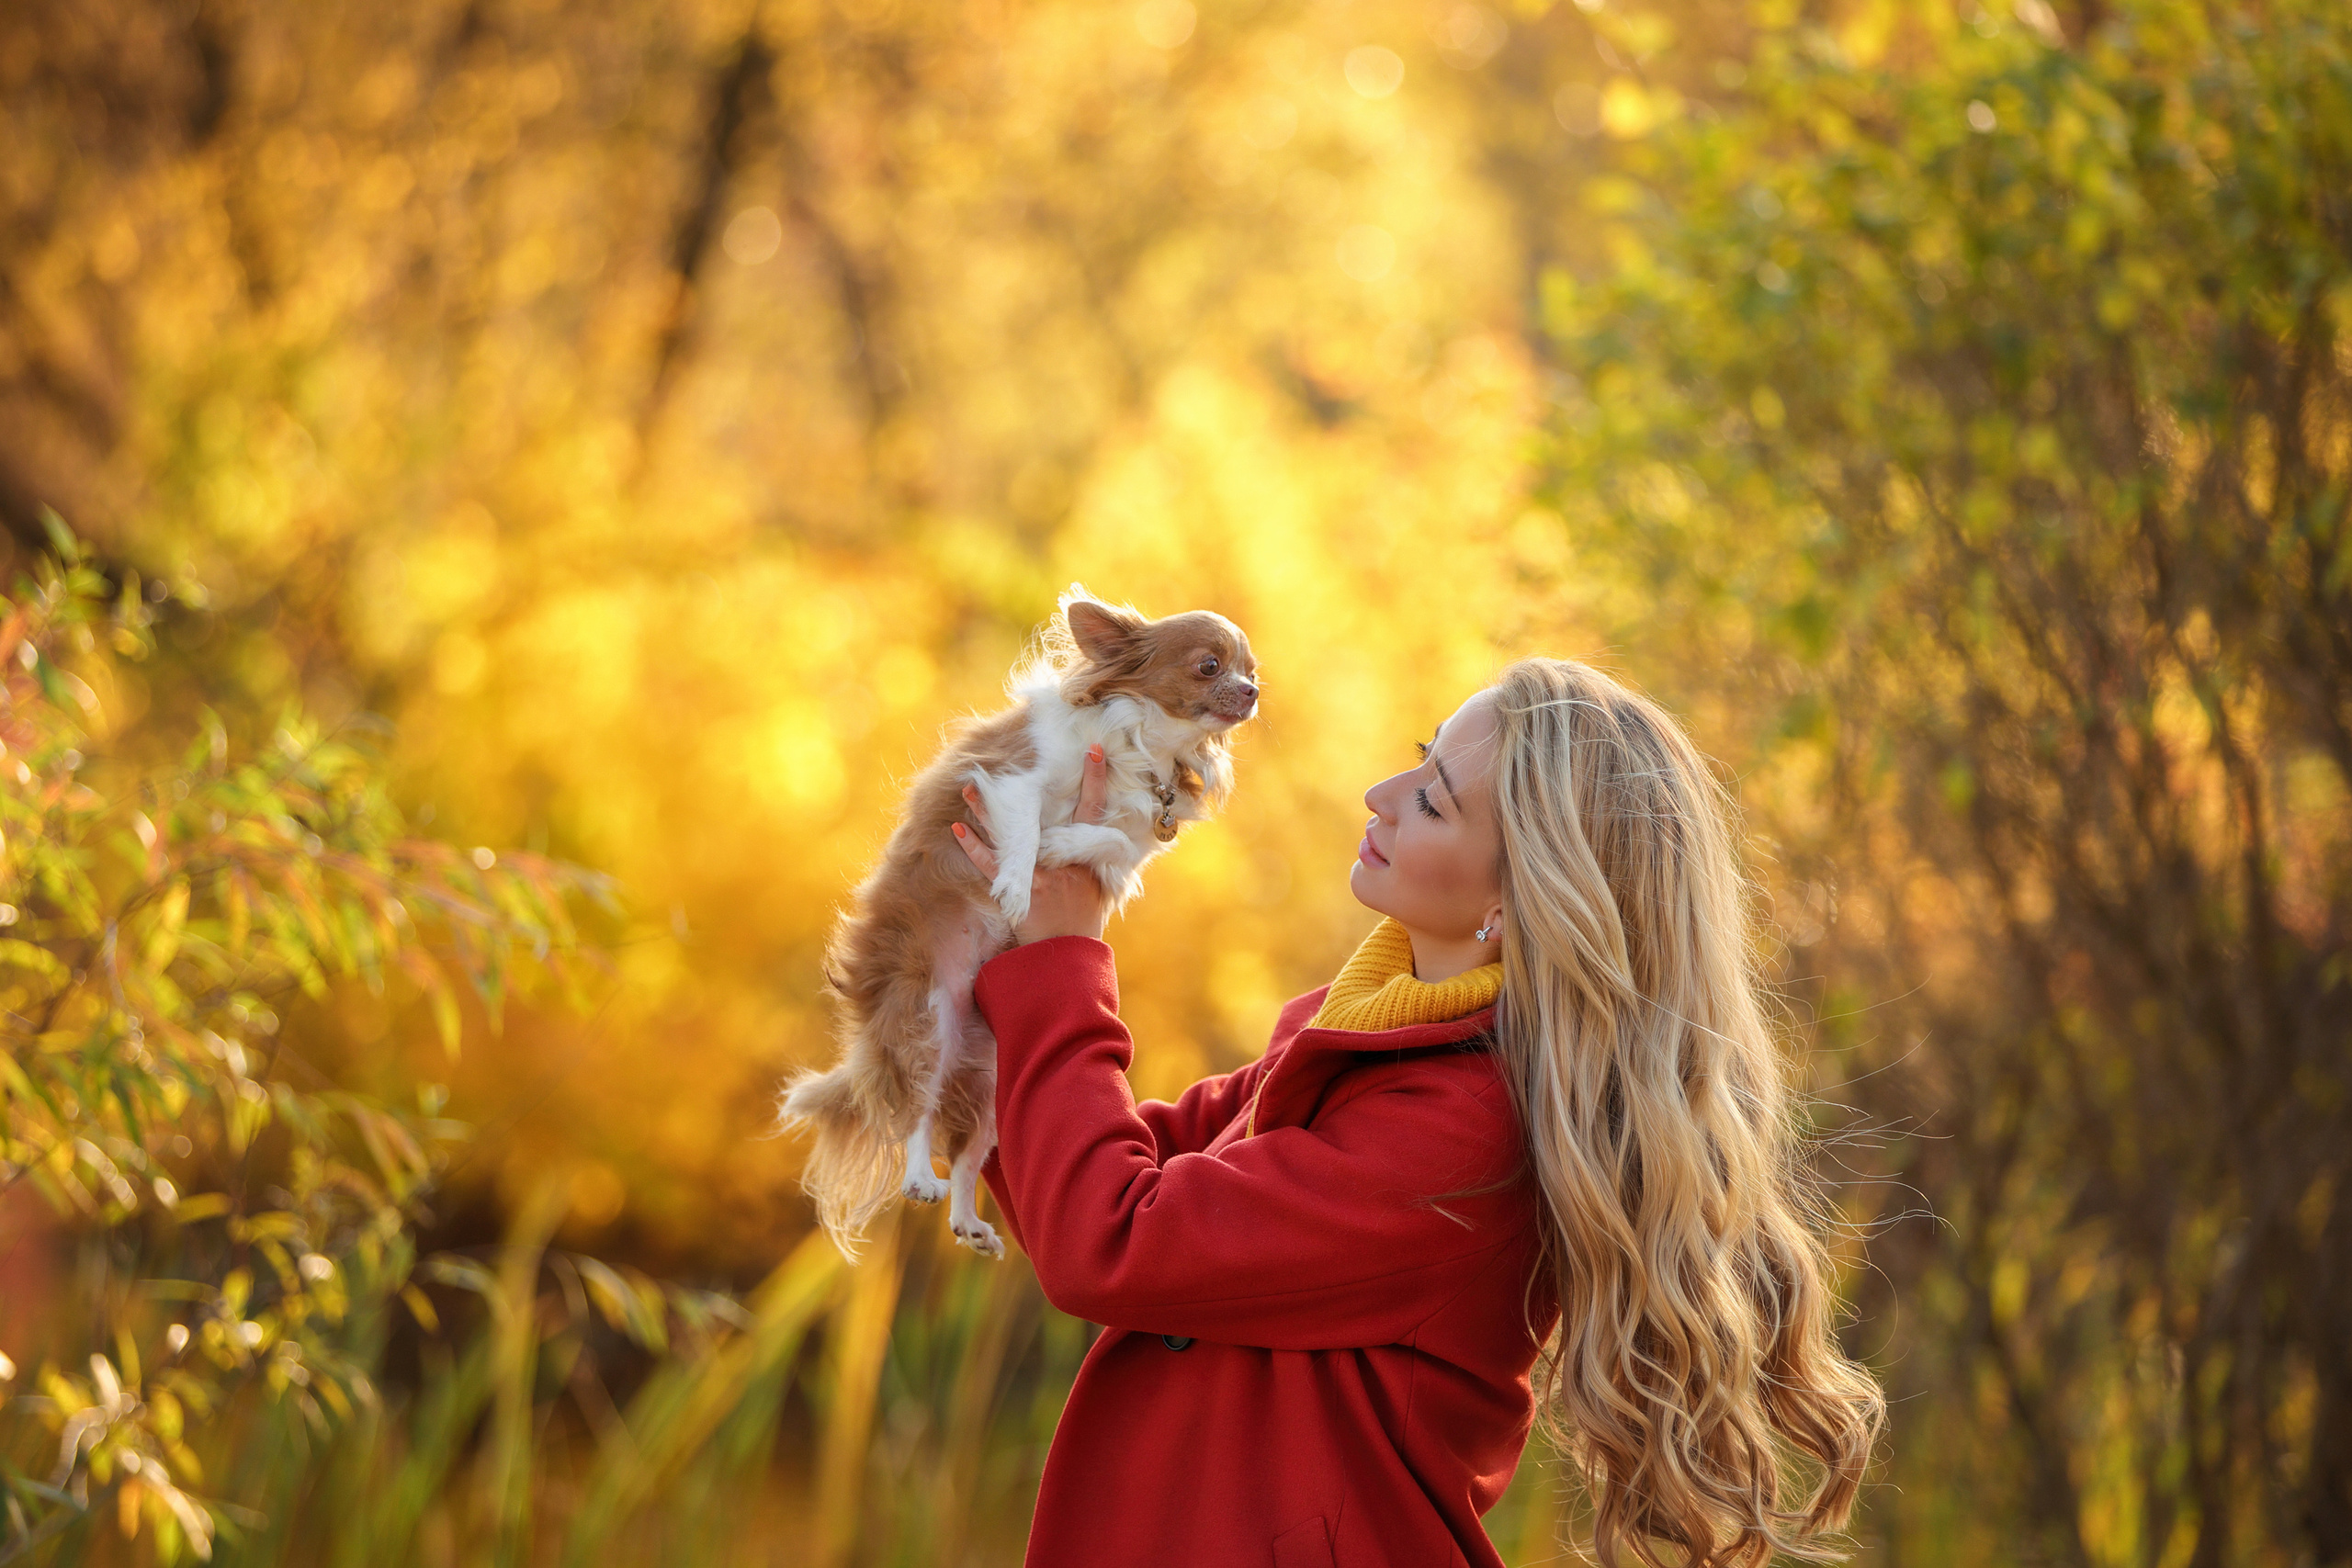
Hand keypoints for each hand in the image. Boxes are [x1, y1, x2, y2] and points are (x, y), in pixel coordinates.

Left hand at [953, 744, 1114, 944]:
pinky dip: (974, 847)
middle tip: (1019, 761)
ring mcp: (1041, 875)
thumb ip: (1093, 855)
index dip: (1095, 779)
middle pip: (1043, 816)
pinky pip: (991, 866)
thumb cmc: (1083, 920)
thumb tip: (1094, 828)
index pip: (1093, 808)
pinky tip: (958, 829)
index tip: (1093, 748)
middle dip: (1030, 789)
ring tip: (970, 787)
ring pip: (1011, 836)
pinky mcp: (1019, 892)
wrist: (1068, 956)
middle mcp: (1064, 860)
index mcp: (1087, 855)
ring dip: (988, 811)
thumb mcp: (1098, 884)